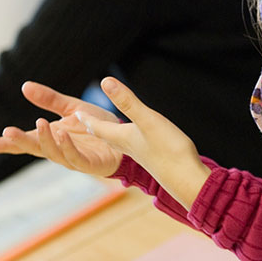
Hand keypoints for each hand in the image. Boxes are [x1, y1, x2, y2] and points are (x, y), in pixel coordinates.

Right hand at [0, 81, 124, 176]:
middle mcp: (59, 149)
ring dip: (45, 140)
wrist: (126, 137)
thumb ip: (49, 100)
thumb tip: (24, 86)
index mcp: (51, 137)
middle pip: (35, 149)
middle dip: (20, 143)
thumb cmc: (97, 126)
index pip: (25, 142)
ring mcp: (73, 158)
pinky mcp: (90, 164)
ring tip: (39, 124)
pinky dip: (67, 147)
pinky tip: (62, 135)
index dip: (6, 144)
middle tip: (6, 133)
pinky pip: (76, 157)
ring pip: (53, 153)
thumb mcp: (71, 108)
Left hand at [72, 77, 210, 209]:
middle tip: (82, 121)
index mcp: (122, 137)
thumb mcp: (147, 119)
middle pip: (104, 136)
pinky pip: (134, 148)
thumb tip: (105, 81)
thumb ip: (127, 101)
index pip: (97, 127)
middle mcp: (129, 147)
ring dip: (108, 135)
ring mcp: (142, 154)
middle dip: (93, 128)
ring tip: (104, 130)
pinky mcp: (155, 158)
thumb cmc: (167, 149)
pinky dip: (128, 141)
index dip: (86, 118)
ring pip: (118, 143)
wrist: (187, 179)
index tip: (73, 112)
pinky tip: (136, 141)